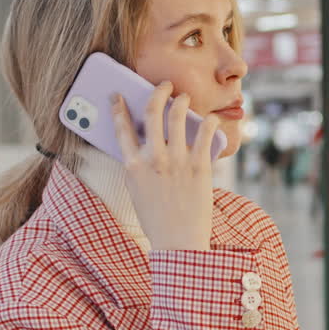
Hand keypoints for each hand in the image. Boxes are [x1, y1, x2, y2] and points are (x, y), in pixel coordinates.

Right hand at [110, 84, 222, 250]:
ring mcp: (177, 161)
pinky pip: (205, 133)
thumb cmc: (158, 220)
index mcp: (133, 166)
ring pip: (178, 115)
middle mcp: (153, 159)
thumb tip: (146, 144)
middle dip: (158, 92)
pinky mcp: (200, 166)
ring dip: (182, 101)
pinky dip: (208, 122)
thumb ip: (139, 166)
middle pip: (152, 112)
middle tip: (164, 86)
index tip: (118, 95)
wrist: (178, 243)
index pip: (121, 129)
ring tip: (185, 98)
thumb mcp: (137, 192)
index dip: (118, 108)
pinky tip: (210, 119)